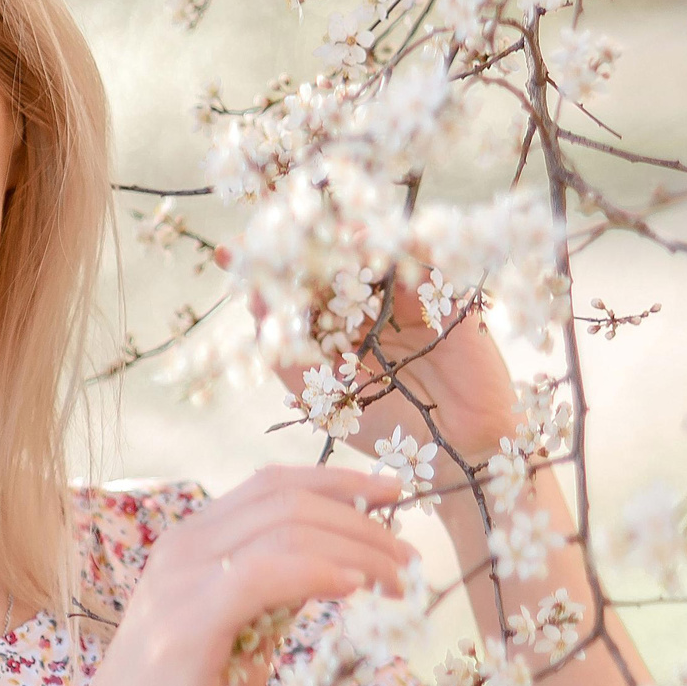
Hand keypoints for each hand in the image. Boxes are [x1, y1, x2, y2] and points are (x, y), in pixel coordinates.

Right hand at [77, 465, 418, 685]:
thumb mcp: (237, 637)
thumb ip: (275, 598)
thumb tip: (335, 570)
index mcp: (192, 542)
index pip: (272, 485)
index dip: (337, 481)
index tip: (393, 494)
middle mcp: (184, 545)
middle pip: (287, 498)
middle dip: (362, 518)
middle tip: (410, 556)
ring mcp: (183, 576)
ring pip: (287, 527)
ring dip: (357, 547)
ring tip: (397, 580)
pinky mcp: (190, 617)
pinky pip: (270, 572)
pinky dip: (322, 572)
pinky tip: (355, 588)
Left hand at [219, 250, 523, 472]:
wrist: (457, 455)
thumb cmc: (387, 429)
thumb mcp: (320, 394)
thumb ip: (285, 349)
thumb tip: (252, 296)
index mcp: (336, 329)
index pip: (296, 288)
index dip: (266, 269)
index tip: (229, 253)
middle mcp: (368, 307)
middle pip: (328, 259)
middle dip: (297, 242)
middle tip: (268, 230)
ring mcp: (406, 296)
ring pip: (368, 250)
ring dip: (337, 237)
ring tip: (309, 235)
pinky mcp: (445, 293)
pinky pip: (418, 255)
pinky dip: (390, 242)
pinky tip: (360, 244)